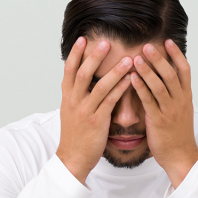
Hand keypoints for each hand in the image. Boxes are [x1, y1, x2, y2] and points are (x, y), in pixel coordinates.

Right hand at [57, 37, 132, 183]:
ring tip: (128, 59)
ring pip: (99, 87)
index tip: (83, 39)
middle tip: (106, 42)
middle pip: (83, 73)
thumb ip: (76, 94)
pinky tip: (131, 80)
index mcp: (67, 97)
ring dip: (114, 71)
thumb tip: (82, 78)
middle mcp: (74, 101)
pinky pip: (110, 102)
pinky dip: (121, 90)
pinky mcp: (97, 122)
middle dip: (94, 57)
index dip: (75, 54)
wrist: (72, 158)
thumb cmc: (75, 134)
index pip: (69, 70)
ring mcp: (85, 112)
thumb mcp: (70, 111)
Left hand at [130, 39, 197, 188]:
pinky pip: (149, 101)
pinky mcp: (159, 121)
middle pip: (171, 74)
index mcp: (186, 97)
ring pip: (160, 85)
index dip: (176, 54)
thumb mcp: (182, 110)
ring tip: (137, 57)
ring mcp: (170, 110)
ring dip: (148, 70)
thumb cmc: (178, 134)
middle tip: (146, 45)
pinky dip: (140, 88)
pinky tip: (131, 78)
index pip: (185, 70)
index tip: (168, 41)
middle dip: (159, 58)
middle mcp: (181, 101)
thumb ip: (176, 94)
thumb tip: (168, 78)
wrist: (181, 157)